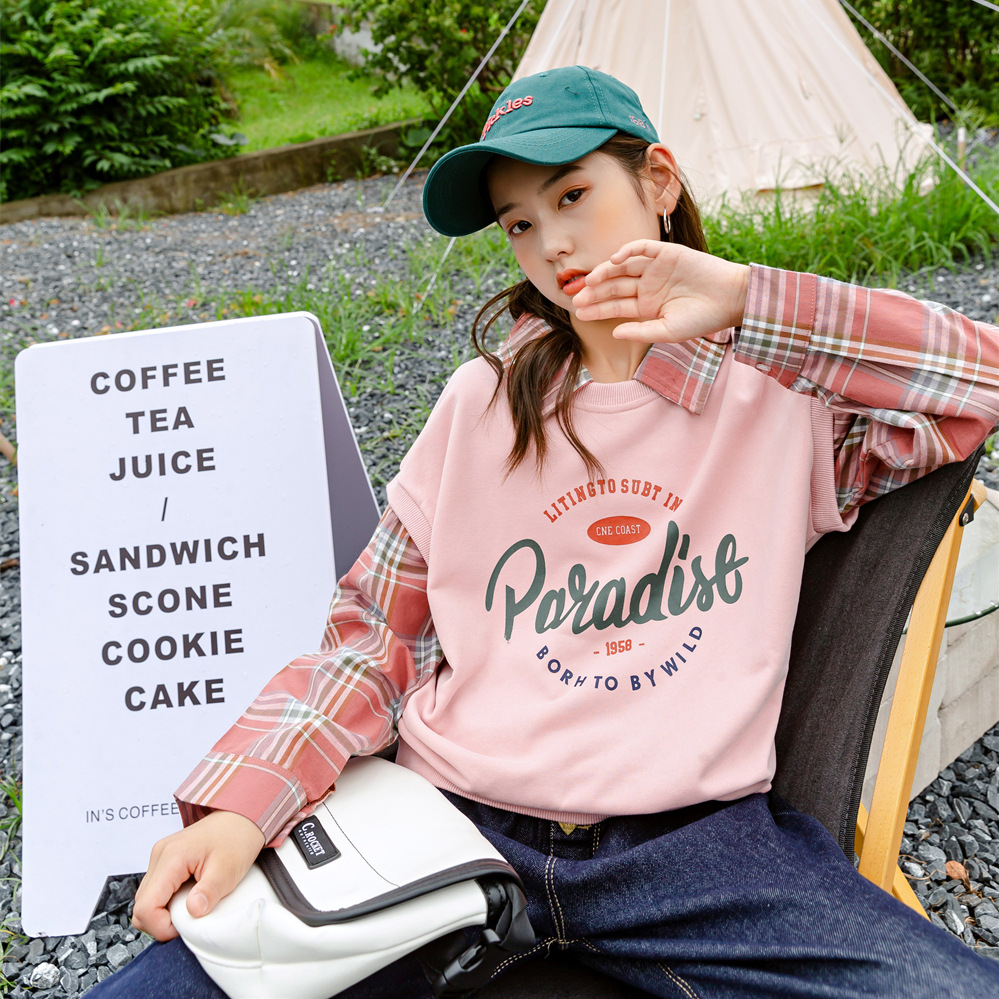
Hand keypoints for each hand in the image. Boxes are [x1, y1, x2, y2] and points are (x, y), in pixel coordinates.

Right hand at [132, 810, 264, 940]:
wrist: (242, 817)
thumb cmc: (237, 838)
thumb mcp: (228, 870)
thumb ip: (208, 893)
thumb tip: (192, 912)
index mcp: (171, 857)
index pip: (145, 907)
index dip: (160, 927)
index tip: (183, 929)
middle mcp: (160, 855)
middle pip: (141, 905)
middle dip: (161, 921)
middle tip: (189, 919)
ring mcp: (161, 856)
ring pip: (147, 899)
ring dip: (165, 911)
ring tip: (192, 905)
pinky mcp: (166, 860)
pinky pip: (157, 890)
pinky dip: (168, 900)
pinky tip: (189, 896)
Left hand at [572, 240, 749, 343]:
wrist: (730, 299)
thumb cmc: (702, 319)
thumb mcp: (667, 330)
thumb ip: (640, 331)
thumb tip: (613, 332)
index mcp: (647, 305)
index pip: (616, 305)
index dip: (597, 308)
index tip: (579, 312)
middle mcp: (648, 286)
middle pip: (615, 286)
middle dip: (595, 292)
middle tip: (576, 297)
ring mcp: (656, 268)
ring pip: (624, 267)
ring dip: (606, 271)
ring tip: (590, 281)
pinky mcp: (667, 252)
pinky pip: (643, 248)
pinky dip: (629, 250)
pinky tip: (615, 259)